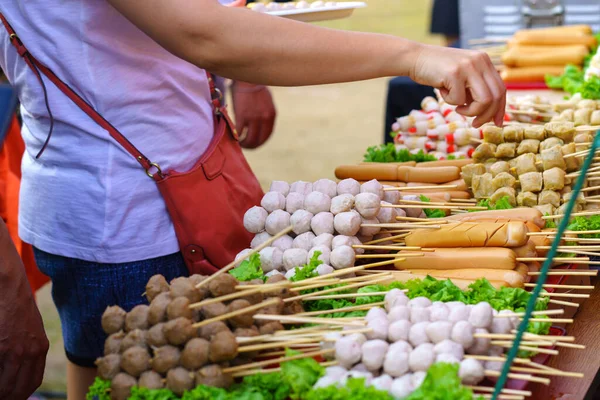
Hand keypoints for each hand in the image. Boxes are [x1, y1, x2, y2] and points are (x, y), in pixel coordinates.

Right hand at [0, 221, 48, 399]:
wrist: (9, 285)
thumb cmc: (14, 305)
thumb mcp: (27, 328)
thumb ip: (26, 349)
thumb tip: (15, 372)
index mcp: (39, 347)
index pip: (31, 383)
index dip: (19, 394)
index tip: (10, 396)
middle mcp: (31, 351)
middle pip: (18, 390)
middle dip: (6, 395)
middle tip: (1, 394)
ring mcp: (15, 350)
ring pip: (4, 387)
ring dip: (0, 390)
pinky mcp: (2, 346)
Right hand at [231, 82, 276, 148]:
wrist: (247, 78)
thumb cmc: (254, 87)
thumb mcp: (266, 101)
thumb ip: (265, 114)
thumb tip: (259, 126)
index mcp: (271, 115)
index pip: (267, 135)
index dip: (260, 142)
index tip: (254, 143)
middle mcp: (264, 118)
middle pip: (259, 140)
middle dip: (252, 146)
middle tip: (245, 146)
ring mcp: (254, 118)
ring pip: (249, 139)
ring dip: (244, 144)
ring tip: (240, 143)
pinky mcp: (243, 116)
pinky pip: (239, 132)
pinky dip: (237, 137)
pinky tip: (234, 137)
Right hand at [409, 45, 505, 127]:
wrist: (415, 58)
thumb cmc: (438, 72)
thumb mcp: (462, 77)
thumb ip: (475, 88)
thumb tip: (489, 113)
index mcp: (484, 61)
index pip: (501, 88)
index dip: (500, 108)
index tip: (497, 123)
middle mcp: (480, 61)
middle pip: (495, 96)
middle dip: (486, 115)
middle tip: (475, 123)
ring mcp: (468, 65)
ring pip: (484, 100)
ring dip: (471, 111)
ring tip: (458, 108)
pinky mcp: (454, 73)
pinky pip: (459, 99)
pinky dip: (450, 102)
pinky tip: (442, 91)